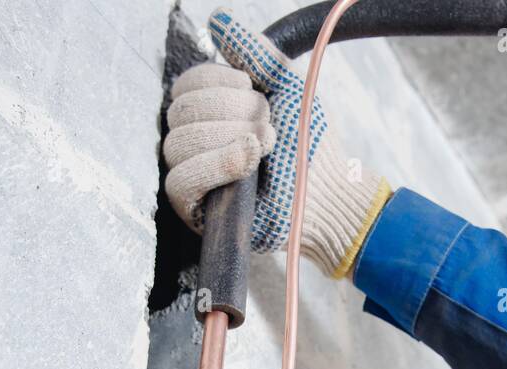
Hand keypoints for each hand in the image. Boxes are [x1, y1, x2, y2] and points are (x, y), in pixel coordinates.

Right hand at [163, 7, 391, 277]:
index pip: (185, 86)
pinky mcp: (198, 211)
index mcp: (212, 114)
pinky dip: (214, 165)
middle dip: (231, 112)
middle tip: (268, 126)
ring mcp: (196, 178)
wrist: (328, 191)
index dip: (216, 81)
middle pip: (181, 112)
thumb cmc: (309, 144)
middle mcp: (198, 143)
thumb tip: (218, 20)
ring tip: (265, 146)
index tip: (253, 90)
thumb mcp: (286, 85)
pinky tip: (247, 160)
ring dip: (228, 138)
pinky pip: (179, 182)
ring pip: (178, 144)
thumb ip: (253, 51)